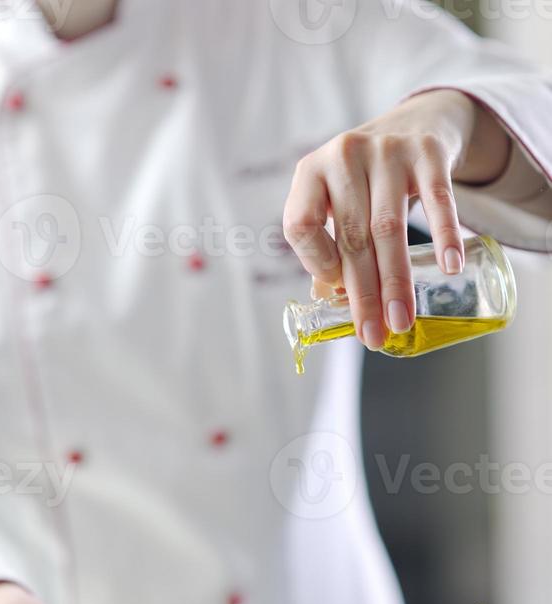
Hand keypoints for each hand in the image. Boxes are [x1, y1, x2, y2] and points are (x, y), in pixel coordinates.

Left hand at [283, 90, 510, 349]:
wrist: (415, 122)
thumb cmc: (367, 180)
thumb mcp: (338, 201)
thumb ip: (332, 245)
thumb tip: (335, 305)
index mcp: (310, 172)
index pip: (300, 226)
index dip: (315, 263)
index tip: (336, 293)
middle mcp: (344, 156)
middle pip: (351, 238)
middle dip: (363, 294)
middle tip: (373, 335)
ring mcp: (386, 151)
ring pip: (388, 228)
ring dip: (396, 281)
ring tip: (401, 320)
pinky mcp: (427, 151)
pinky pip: (437, 199)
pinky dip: (444, 235)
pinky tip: (449, 266)